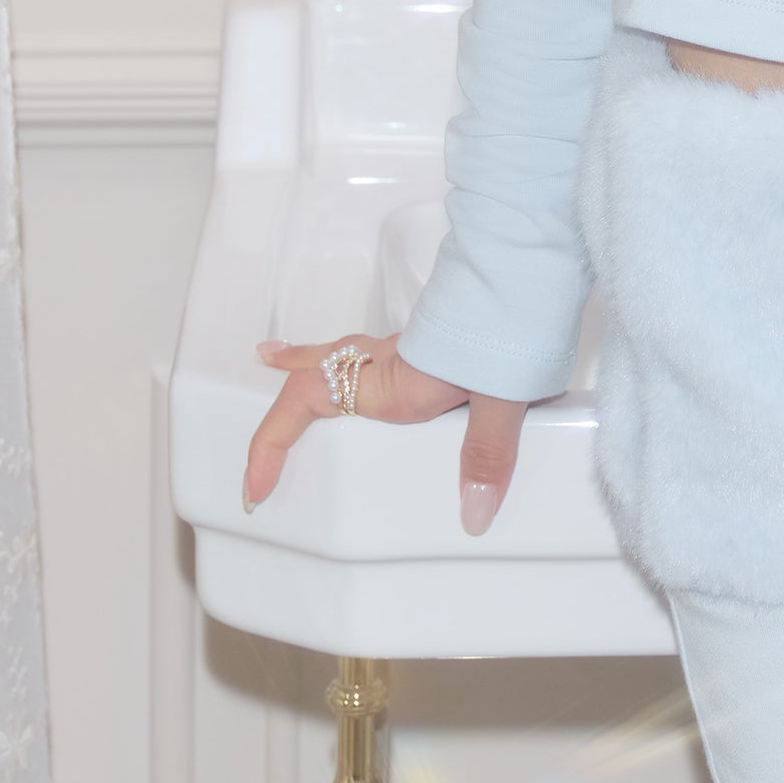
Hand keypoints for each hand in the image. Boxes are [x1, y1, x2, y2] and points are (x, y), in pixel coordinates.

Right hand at [246, 333, 532, 535]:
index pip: (306, 401)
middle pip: (315, 374)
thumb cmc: (510, 326)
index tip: (254, 489)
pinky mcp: (435, 339)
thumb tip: (475, 513)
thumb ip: (487, 456)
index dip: (270, 444)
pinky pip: (379, 351)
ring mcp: (410, 348)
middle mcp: (389, 364)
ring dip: (312, 364)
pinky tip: (378, 359)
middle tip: (257, 387)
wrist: (530, 269)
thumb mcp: (500, 400)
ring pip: (344, 355)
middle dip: (281, 389)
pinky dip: (357, 355)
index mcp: (390, 384)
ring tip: (286, 361)